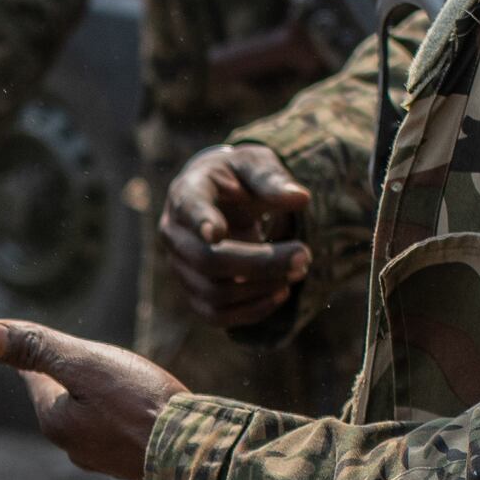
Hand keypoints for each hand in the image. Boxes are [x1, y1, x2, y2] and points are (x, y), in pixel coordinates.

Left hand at [0, 319, 172, 479]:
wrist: (194, 455)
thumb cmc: (139, 404)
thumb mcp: (85, 366)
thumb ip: (39, 349)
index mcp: (55, 421)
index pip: (35, 377)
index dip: (37, 352)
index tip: (29, 338)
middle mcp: (73, 447)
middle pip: (63, 400)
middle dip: (70, 378)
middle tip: (76, 356)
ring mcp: (104, 460)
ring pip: (92, 418)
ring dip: (99, 399)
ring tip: (111, 381)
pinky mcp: (134, 466)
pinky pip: (119, 432)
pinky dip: (123, 417)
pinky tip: (139, 413)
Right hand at [161, 143, 310, 331]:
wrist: (221, 198)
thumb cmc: (239, 178)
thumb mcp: (254, 165)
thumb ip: (271, 179)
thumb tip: (300, 198)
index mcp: (187, 193)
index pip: (188, 209)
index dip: (200, 222)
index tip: (216, 232)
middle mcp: (175, 234)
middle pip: (207, 261)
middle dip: (260, 263)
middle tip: (305, 254)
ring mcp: (180, 268)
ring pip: (213, 293)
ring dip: (261, 289)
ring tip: (298, 271)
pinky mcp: (193, 293)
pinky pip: (216, 315)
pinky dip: (252, 310)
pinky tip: (281, 293)